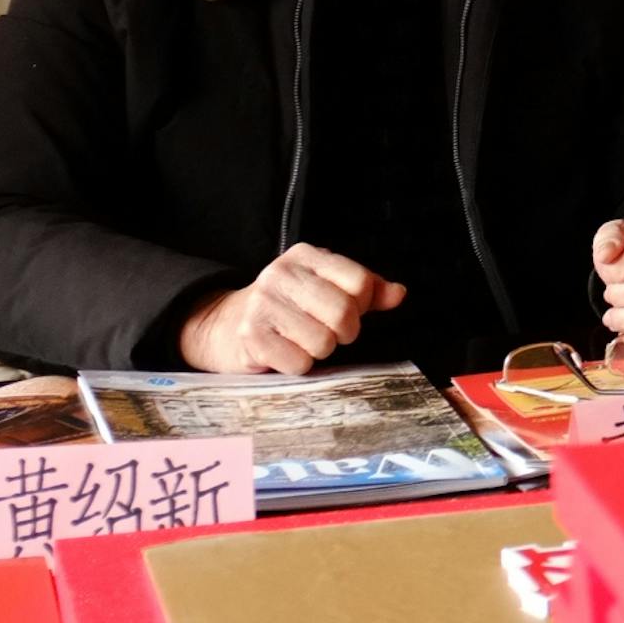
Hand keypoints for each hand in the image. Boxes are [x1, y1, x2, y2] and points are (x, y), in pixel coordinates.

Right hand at [176, 245, 404, 374]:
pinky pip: (298, 363)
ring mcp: (262, 304)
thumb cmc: (289, 308)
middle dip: (344, 333)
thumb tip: (399, 294)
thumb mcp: (328, 288)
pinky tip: (284, 353)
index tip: (348, 312)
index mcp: (306, 256)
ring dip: (318, 352)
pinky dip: (297, 365)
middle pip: (343, 313)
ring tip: (301, 342)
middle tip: (329, 334)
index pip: (360, 282)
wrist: (224, 324)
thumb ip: (368, 290)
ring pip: (322, 342)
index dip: (362, 306)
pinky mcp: (249, 336)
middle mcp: (281, 273)